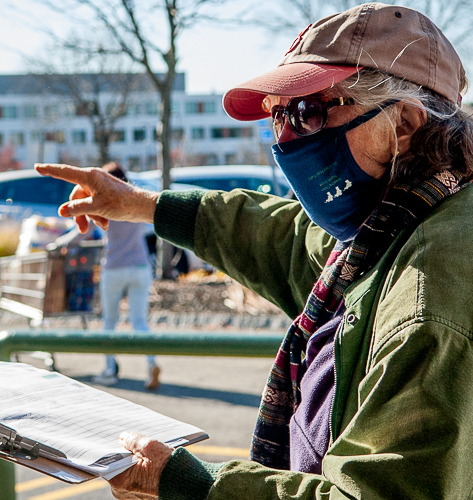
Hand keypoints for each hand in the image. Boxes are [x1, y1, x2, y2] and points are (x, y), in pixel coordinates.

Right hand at [34, 163, 159, 232]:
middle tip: (82, 230)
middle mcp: (94, 179)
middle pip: (75, 197)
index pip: (64, 172)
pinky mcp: (107, 196)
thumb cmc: (122, 204)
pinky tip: (106, 225)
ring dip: (90, 217)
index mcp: (90, 176)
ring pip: (86, 204)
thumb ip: (77, 209)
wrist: (143, 207)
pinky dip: (98, 215)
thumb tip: (62, 211)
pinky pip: (95, 206)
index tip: (37, 166)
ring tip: (101, 226)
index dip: (50, 170)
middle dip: (78, 213)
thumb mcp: (96, 208)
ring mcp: (100, 188)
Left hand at [108, 431, 173, 499]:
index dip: (113, 449)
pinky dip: (141, 469)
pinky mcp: (141, 496)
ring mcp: (131, 496)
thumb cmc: (168, 468)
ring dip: (135, 461)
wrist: (186, 484)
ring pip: (128, 472)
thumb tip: (123, 437)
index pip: (108, 462)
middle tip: (135, 443)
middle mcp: (122, 492)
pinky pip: (136, 479)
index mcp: (120, 481)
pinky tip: (151, 460)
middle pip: (118, 466)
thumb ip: (133, 440)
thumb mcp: (150, 447)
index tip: (117, 439)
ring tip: (146, 451)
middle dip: (126, 454)